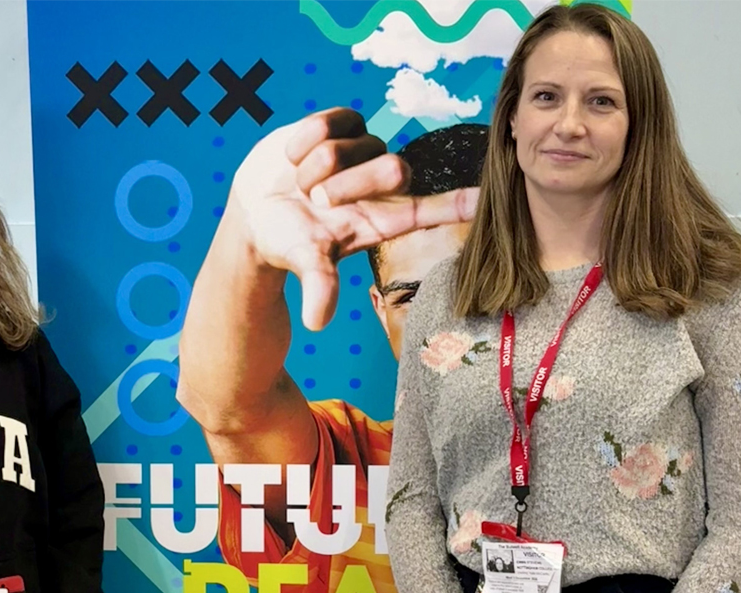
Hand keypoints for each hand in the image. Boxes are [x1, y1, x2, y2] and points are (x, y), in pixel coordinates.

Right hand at [224, 107, 476, 330]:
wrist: (254, 211)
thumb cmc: (288, 241)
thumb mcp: (304, 261)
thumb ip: (318, 285)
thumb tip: (316, 323)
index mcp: (384, 218)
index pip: (432, 210)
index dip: (458, 204)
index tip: (486, 200)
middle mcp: (381, 183)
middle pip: (394, 168)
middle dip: (349, 184)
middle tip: (316, 199)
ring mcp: (362, 150)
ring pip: (355, 144)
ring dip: (319, 165)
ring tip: (299, 184)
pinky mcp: (339, 126)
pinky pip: (332, 121)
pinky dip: (307, 139)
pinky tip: (292, 158)